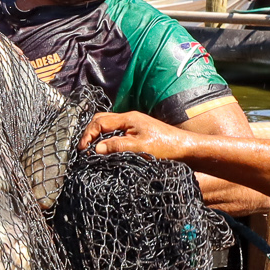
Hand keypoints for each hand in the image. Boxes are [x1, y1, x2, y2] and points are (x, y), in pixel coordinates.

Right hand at [76, 109, 195, 163]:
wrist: (186, 149)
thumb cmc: (166, 147)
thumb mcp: (140, 148)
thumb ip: (117, 146)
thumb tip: (96, 148)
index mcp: (128, 118)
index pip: (99, 122)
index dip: (87, 135)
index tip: (82, 150)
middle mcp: (129, 118)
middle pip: (101, 120)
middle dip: (89, 133)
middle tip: (84, 149)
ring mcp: (133, 125)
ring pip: (108, 126)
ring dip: (98, 136)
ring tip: (92, 150)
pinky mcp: (137, 132)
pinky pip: (116, 132)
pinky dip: (107, 139)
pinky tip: (107, 150)